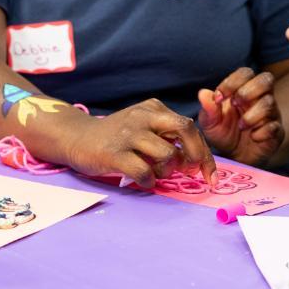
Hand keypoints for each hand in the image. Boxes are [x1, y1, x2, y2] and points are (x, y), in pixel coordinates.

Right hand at [63, 99, 216, 188]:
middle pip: (184, 129)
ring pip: (167, 153)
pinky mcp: (114, 153)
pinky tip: (144, 180)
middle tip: (191, 173)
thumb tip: (196, 160)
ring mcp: (128, 133)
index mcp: (153, 108)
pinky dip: (149, 180)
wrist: (77, 138)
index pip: (189, 127)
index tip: (211, 175)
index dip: (205, 153)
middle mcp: (143, 116)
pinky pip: (144, 171)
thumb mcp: (143, 127)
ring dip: (168, 170)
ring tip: (157, 173)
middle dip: (196, 155)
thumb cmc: (117, 138)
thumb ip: (166, 137)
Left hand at [197, 67, 282, 166]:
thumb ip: (208, 108)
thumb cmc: (223, 132)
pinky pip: (274, 126)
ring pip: (269, 103)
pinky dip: (262, 132)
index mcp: (243, 90)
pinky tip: (253, 137)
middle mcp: (260, 98)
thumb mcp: (210, 122)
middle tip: (235, 104)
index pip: (245, 73)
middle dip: (248, 91)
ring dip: (252, 115)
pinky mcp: (276, 132)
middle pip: (266, 79)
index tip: (219, 97)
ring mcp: (271, 114)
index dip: (233, 82)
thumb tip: (202, 94)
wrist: (235, 156)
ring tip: (241, 126)